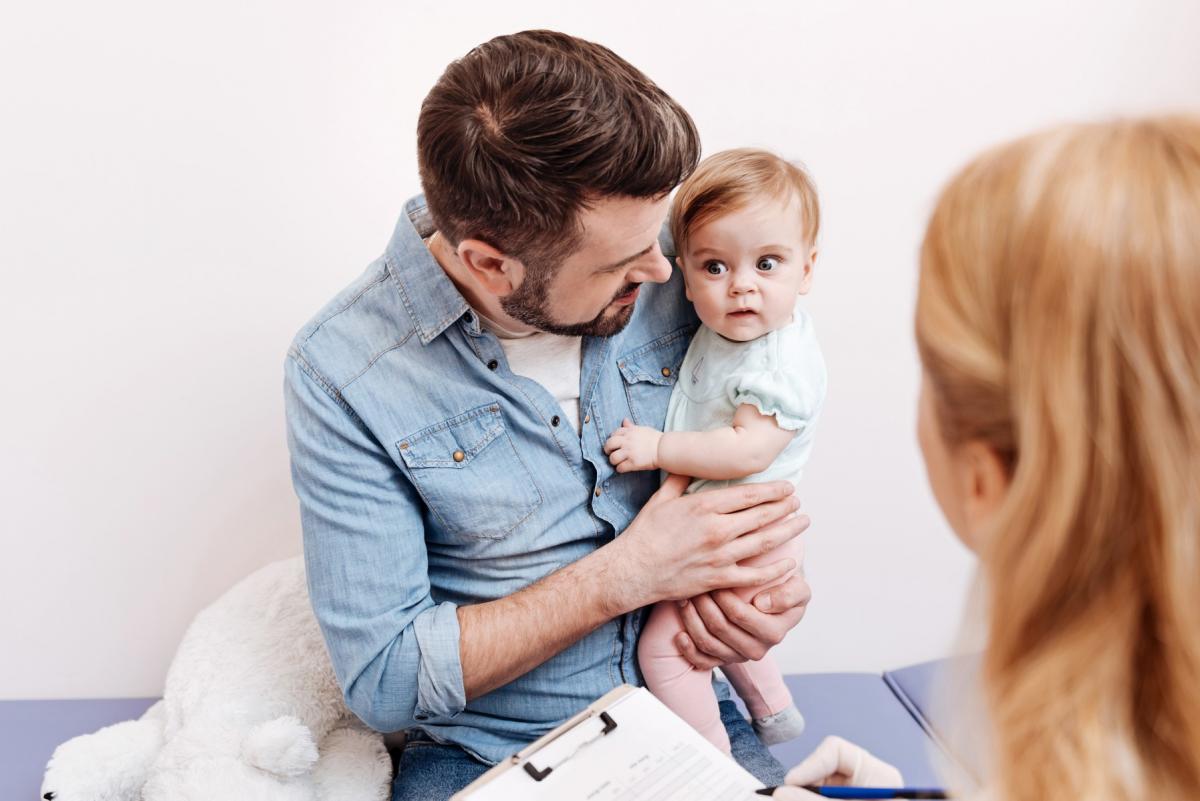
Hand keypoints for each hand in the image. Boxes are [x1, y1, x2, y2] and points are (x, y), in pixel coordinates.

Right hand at [600, 474, 807, 614]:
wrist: (633, 569)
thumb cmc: (646, 533)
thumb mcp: (661, 498)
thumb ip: (681, 479)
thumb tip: (691, 463)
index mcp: (704, 507)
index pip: (748, 495)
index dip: (772, 491)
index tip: (788, 487)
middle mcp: (716, 530)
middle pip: (761, 515)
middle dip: (784, 507)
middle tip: (799, 503)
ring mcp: (720, 556)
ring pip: (764, 541)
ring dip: (787, 531)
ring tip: (802, 523)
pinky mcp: (718, 579)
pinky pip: (754, 575)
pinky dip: (775, 570)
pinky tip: (790, 563)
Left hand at [603, 418, 662, 472]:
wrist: (665, 449)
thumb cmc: (655, 439)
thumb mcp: (642, 429)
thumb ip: (631, 426)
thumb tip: (624, 420)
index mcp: (629, 432)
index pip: (614, 434)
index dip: (613, 439)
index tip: (615, 444)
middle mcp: (627, 441)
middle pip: (609, 444)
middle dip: (607, 450)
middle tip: (610, 453)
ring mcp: (629, 452)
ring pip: (612, 458)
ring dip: (614, 461)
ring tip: (618, 462)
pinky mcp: (633, 463)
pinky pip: (620, 468)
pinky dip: (620, 469)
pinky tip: (624, 468)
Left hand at [674, 573, 810, 668]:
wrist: (774, 599)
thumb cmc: (784, 589)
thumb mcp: (799, 588)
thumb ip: (789, 594)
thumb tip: (763, 604)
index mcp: (774, 632)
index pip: (741, 616)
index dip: (724, 598)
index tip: (715, 579)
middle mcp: (756, 649)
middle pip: (721, 629)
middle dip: (704, 605)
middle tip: (695, 585)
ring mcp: (738, 657)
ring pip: (708, 643)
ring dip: (692, 621)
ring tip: (685, 600)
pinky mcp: (723, 660)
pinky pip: (703, 662)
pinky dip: (689, 650)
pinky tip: (680, 634)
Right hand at [769, 736, 903, 798]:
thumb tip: (781, 793)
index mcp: (877, 774)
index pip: (835, 751)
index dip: (811, 764)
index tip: (791, 784)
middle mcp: (865, 785)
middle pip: (823, 773)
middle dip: (805, 788)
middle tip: (786, 800)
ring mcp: (853, 798)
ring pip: (819, 793)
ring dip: (808, 798)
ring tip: (792, 800)